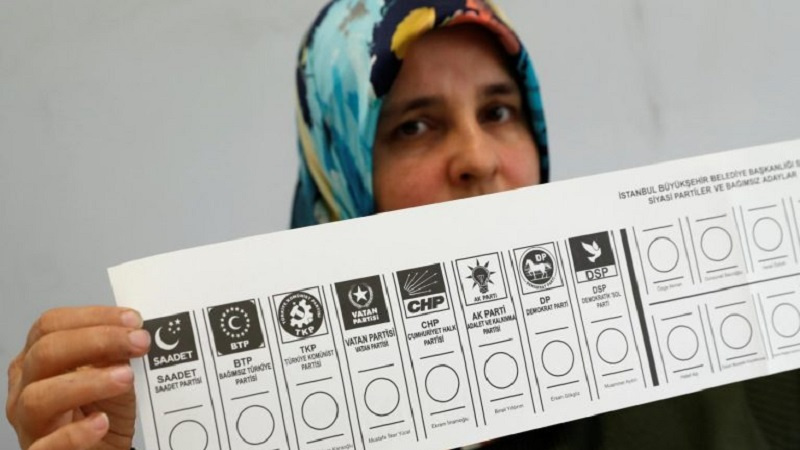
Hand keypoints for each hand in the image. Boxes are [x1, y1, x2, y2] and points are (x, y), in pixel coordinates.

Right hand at [6, 306, 150, 449]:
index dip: (93, 317)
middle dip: (97, 341)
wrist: (105, 449)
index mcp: (38, 358)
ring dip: (87, 383)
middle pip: (45, 353)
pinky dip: (75, 434)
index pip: (51, 325)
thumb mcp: (113, 373)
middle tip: (139, 343)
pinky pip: (46, 446)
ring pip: (38, 397)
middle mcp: (25, 386)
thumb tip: (132, 333)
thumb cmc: (104, 410)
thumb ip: (116, 353)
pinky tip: (101, 423)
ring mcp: (29, 422)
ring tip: (125, 378)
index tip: (133, 320)